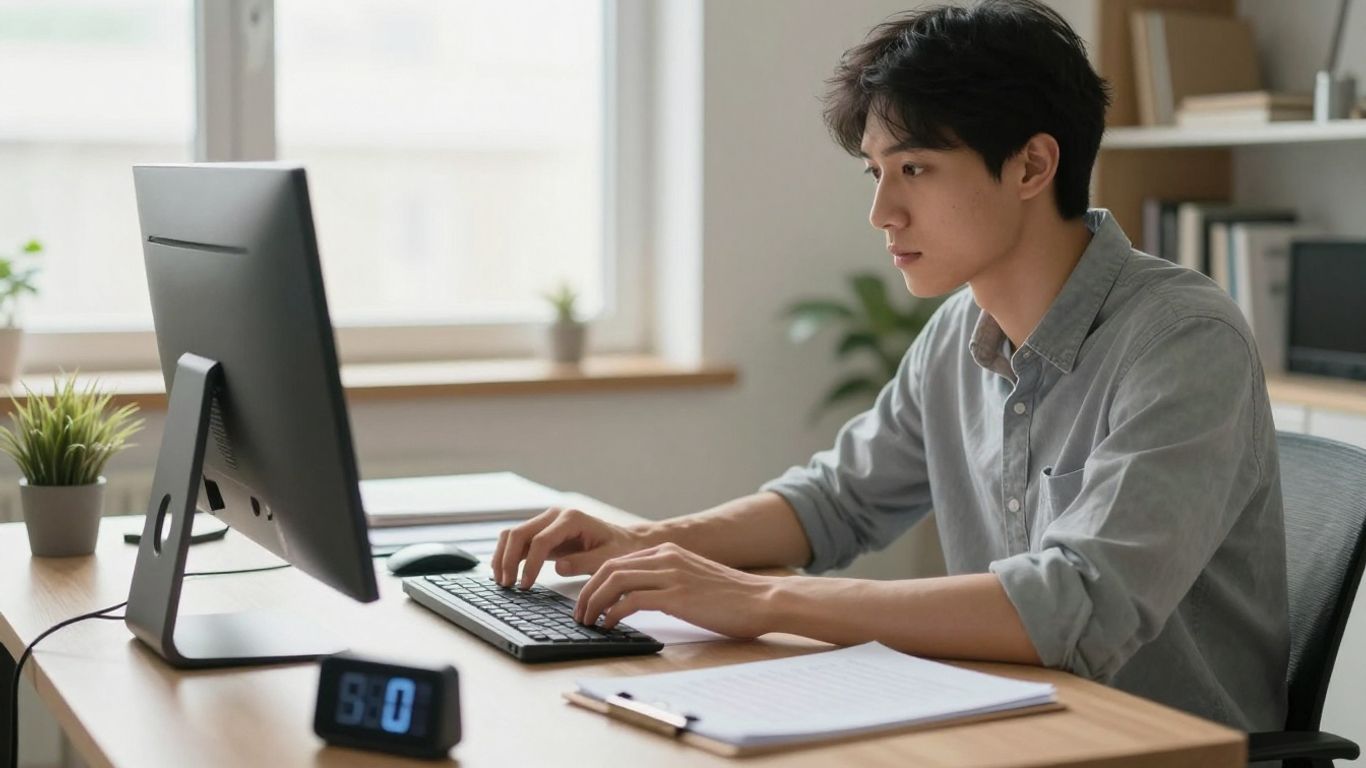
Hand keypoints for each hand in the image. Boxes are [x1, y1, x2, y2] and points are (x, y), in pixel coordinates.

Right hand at [492, 507, 650, 587]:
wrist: (623, 541)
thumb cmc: (618, 549)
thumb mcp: (607, 558)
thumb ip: (584, 562)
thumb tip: (558, 568)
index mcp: (571, 518)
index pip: (540, 540)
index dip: (530, 564)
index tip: (525, 586)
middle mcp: (555, 515)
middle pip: (519, 533)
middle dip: (508, 559)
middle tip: (507, 585)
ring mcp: (546, 521)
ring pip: (513, 534)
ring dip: (503, 557)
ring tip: (502, 582)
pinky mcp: (542, 532)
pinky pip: (517, 541)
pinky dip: (507, 555)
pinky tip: (503, 573)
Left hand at [575, 542, 778, 638]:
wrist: (763, 599)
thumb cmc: (733, 598)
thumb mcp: (694, 579)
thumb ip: (668, 581)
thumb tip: (640, 599)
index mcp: (668, 552)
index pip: (618, 561)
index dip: (596, 581)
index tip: (587, 601)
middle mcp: (666, 557)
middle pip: (609, 568)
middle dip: (587, 592)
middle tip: (579, 614)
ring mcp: (671, 575)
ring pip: (615, 581)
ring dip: (594, 603)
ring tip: (588, 622)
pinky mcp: (677, 596)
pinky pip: (631, 601)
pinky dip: (613, 613)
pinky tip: (610, 626)